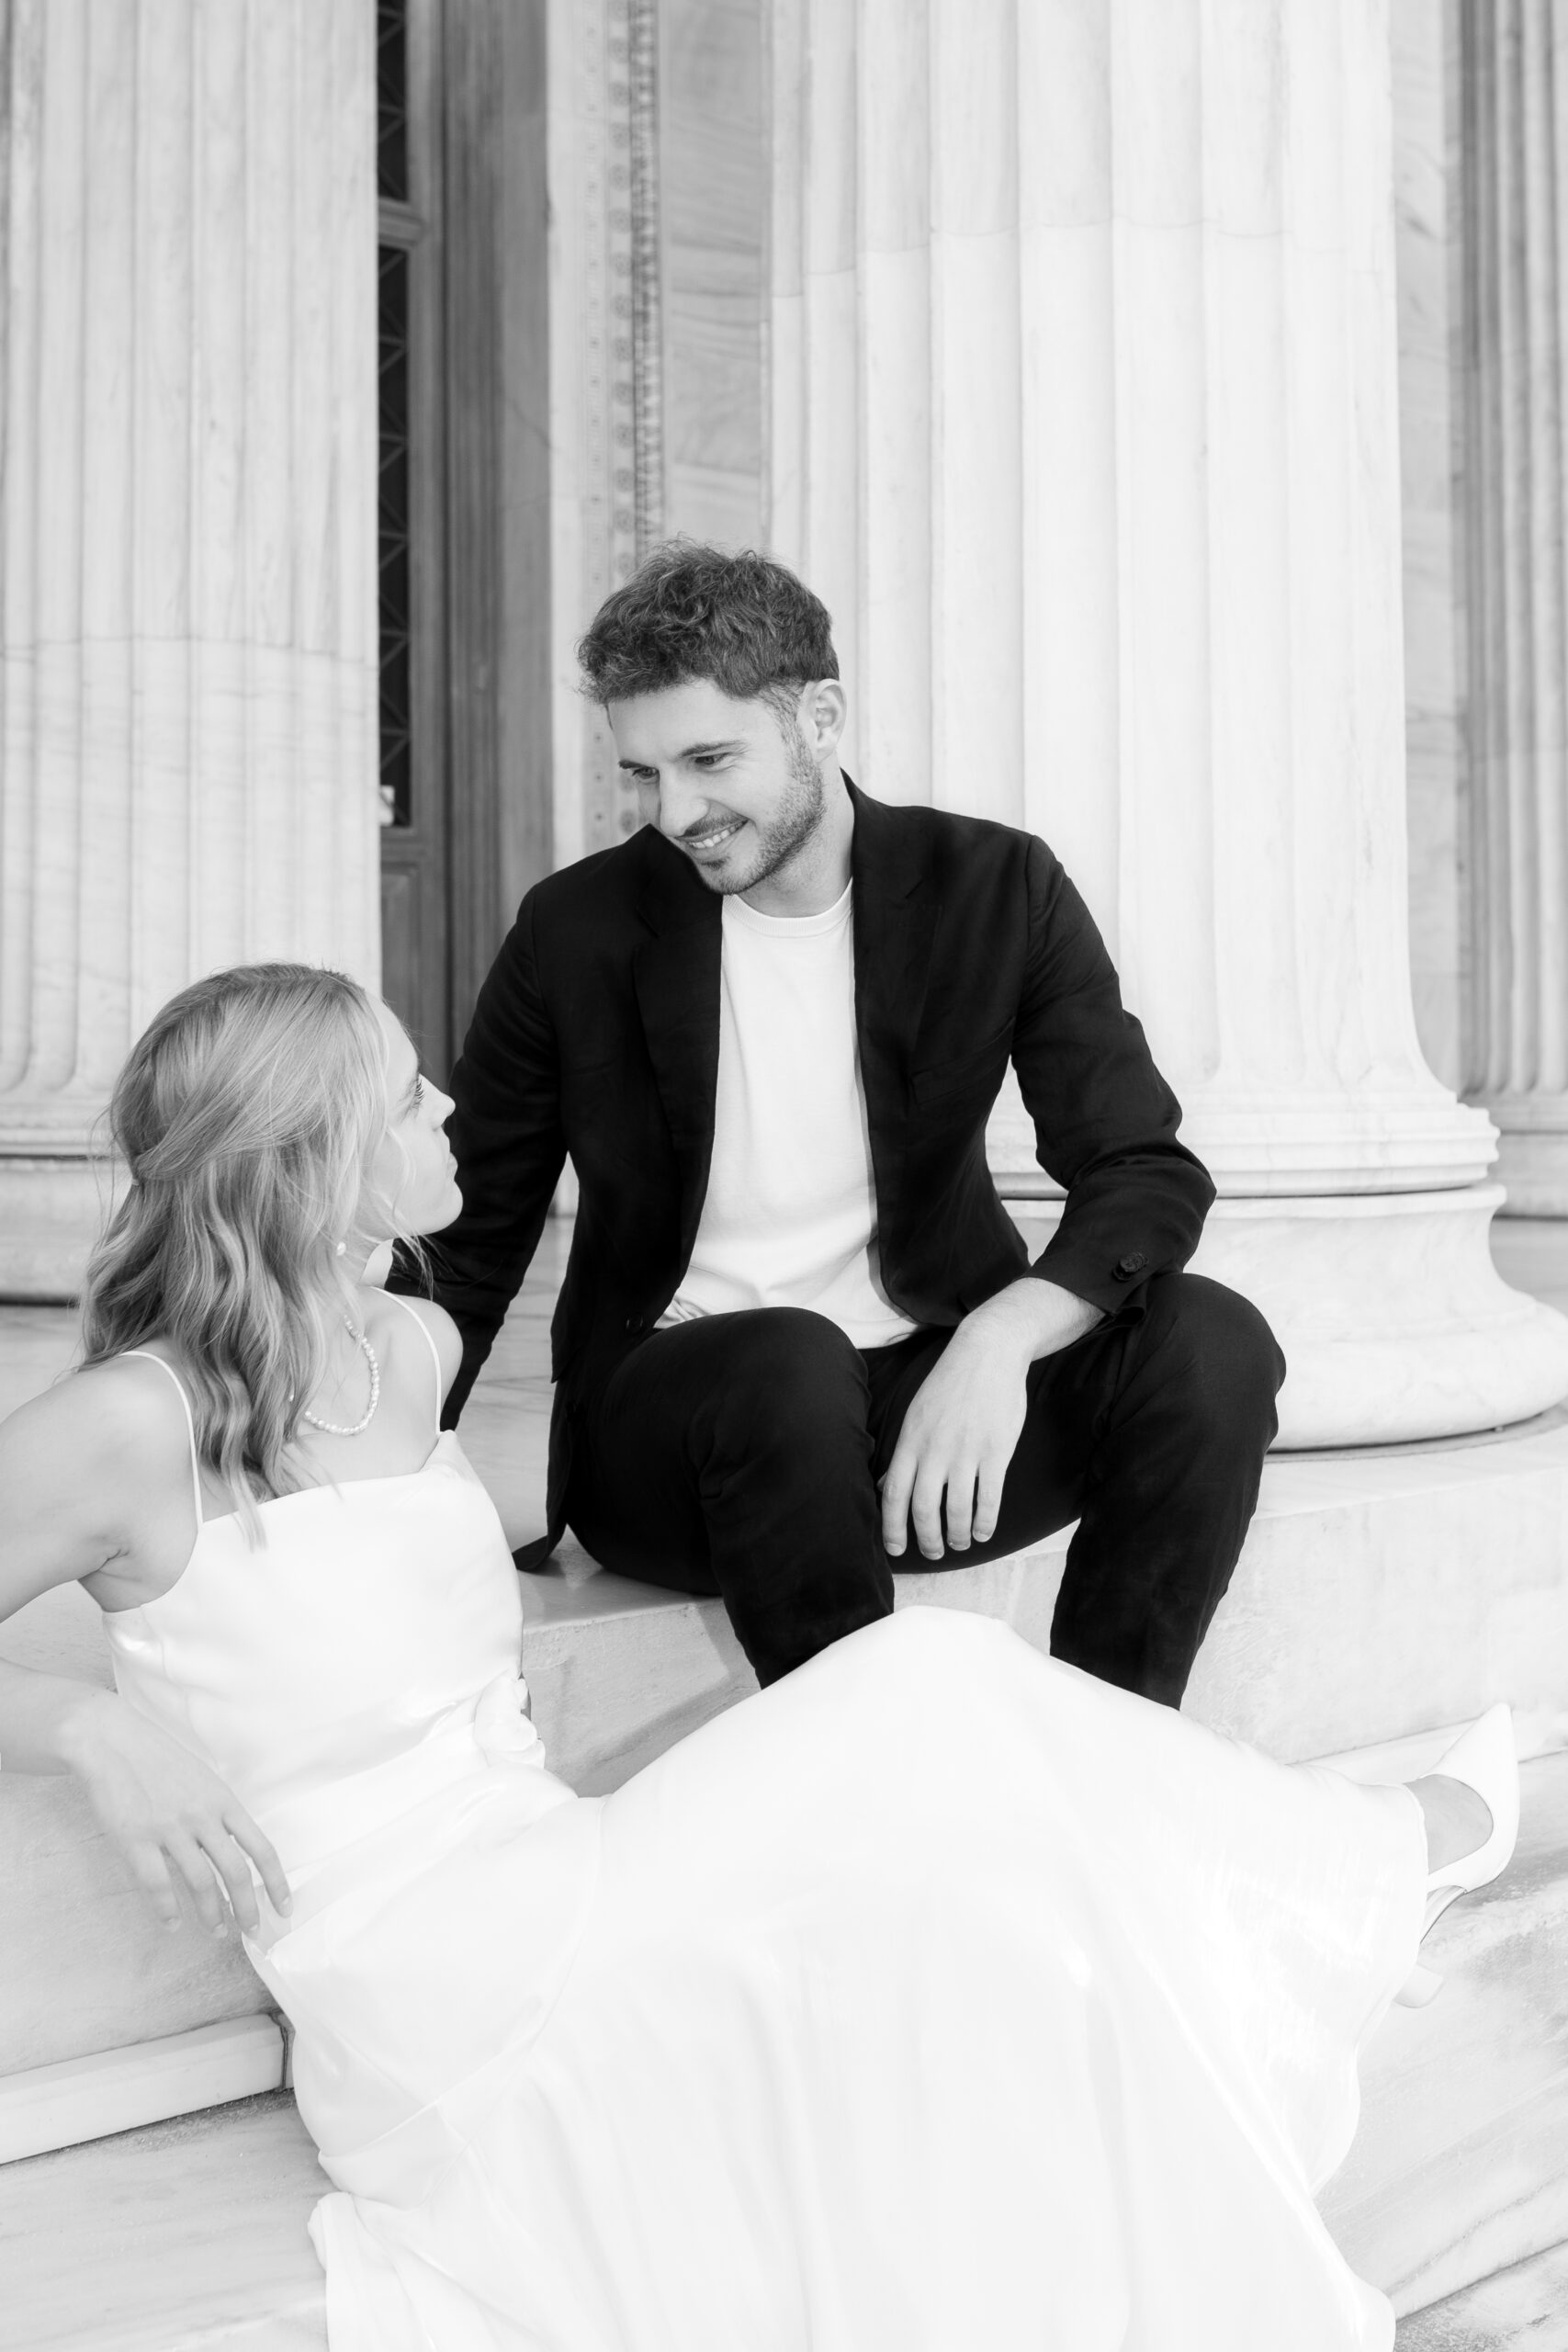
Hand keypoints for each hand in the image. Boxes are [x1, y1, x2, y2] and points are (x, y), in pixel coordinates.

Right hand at [62, 1692, 291, 1937]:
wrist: (113, 1742)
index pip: (261, 1848)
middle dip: (248, 1907)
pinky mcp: (136, 1839)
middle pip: (236, 1872)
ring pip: (200, 1882)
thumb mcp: (203, 1779)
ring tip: (217, 1930)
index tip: (283, 1908)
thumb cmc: (161, 1760)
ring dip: (212, 1913)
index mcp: (223, 1801)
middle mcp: (202, 1816)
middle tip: (251, 1931)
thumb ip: (220, 1812)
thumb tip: (237, 1847)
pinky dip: (166, 1909)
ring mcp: (169, 1828)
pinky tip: (172, 1923)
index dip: (276, 1882)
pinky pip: (156, 1883)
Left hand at [879, 1280, 1103, 1560]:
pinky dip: (985, 1522)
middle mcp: (934, 1450)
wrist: (988, 1352)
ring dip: (957, 1535)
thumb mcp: (916, 1413)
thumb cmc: (949, 1384)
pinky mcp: (996, 1451)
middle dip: (927, 1539)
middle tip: (933, 1552)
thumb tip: (884, 1487)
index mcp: (910, 1440)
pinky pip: (989, 1499)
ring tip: (960, 1544)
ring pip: (957, 1509)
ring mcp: (966, 1452)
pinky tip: (983, 1532)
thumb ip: (903, 1452)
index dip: (892, 1527)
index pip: (893, 1493)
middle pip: (924, 1509)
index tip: (896, 1550)